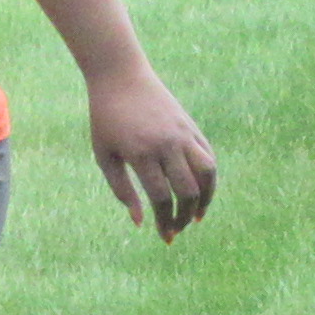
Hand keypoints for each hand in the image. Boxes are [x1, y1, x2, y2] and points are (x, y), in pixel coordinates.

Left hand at [88, 66, 216, 241]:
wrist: (121, 77)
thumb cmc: (106, 119)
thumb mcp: (104, 155)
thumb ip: (121, 190)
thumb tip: (140, 222)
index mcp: (141, 153)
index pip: (162, 198)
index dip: (166, 222)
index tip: (166, 237)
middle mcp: (167, 144)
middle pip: (187, 191)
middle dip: (185, 217)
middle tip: (178, 230)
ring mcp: (183, 134)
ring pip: (207, 174)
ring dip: (206, 199)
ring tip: (197, 216)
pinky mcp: (191, 127)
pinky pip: (208, 157)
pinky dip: (210, 178)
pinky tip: (202, 192)